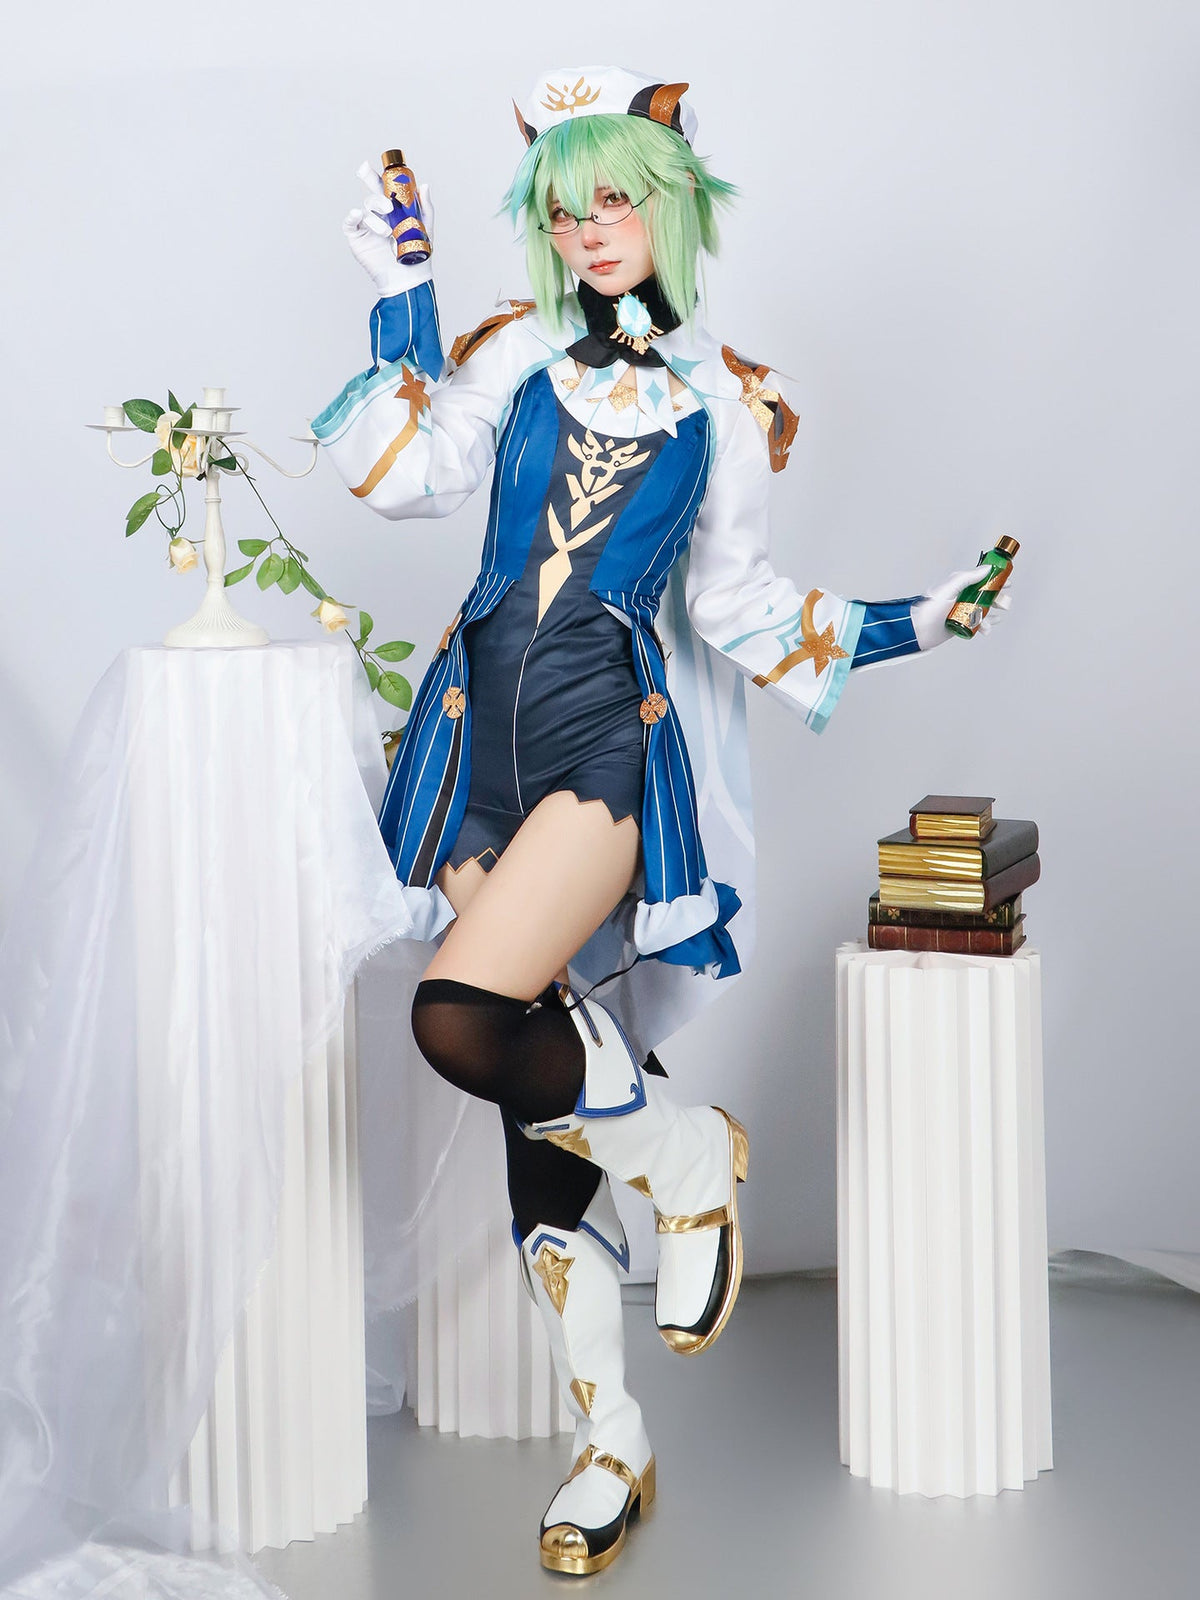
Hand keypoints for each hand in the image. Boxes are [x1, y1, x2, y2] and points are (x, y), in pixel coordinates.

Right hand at [342, 161, 434, 295]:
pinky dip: (352, 217)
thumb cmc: (417, 255)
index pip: (385, 187)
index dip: (380, 175)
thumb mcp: (425, 229)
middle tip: (377, 186)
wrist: (407, 278)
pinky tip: (357, 215)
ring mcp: (367, 224)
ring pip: (366, 207)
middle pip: (371, 190)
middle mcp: (379, 213)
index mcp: (394, 208)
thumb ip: (425, 207)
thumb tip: (424, 185)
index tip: (378, 166)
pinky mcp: (356, 236)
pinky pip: (350, 222)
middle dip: (370, 179)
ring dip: (376, 217)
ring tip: (387, 233)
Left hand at [911, 564, 1014, 649]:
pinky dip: (985, 626)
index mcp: (960, 585)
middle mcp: (962, 596)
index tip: (1007, 582)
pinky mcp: (961, 624)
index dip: (995, 580)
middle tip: (1005, 604)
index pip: (981, 579)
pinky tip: (987, 628)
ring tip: (996, 618)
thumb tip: (986, 568)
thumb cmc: (930, 607)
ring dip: (993, 614)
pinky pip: (978, 624)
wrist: (918, 629)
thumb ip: (967, 577)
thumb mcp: (949, 588)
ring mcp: (962, 610)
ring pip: (984, 610)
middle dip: (998, 599)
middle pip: (986, 596)